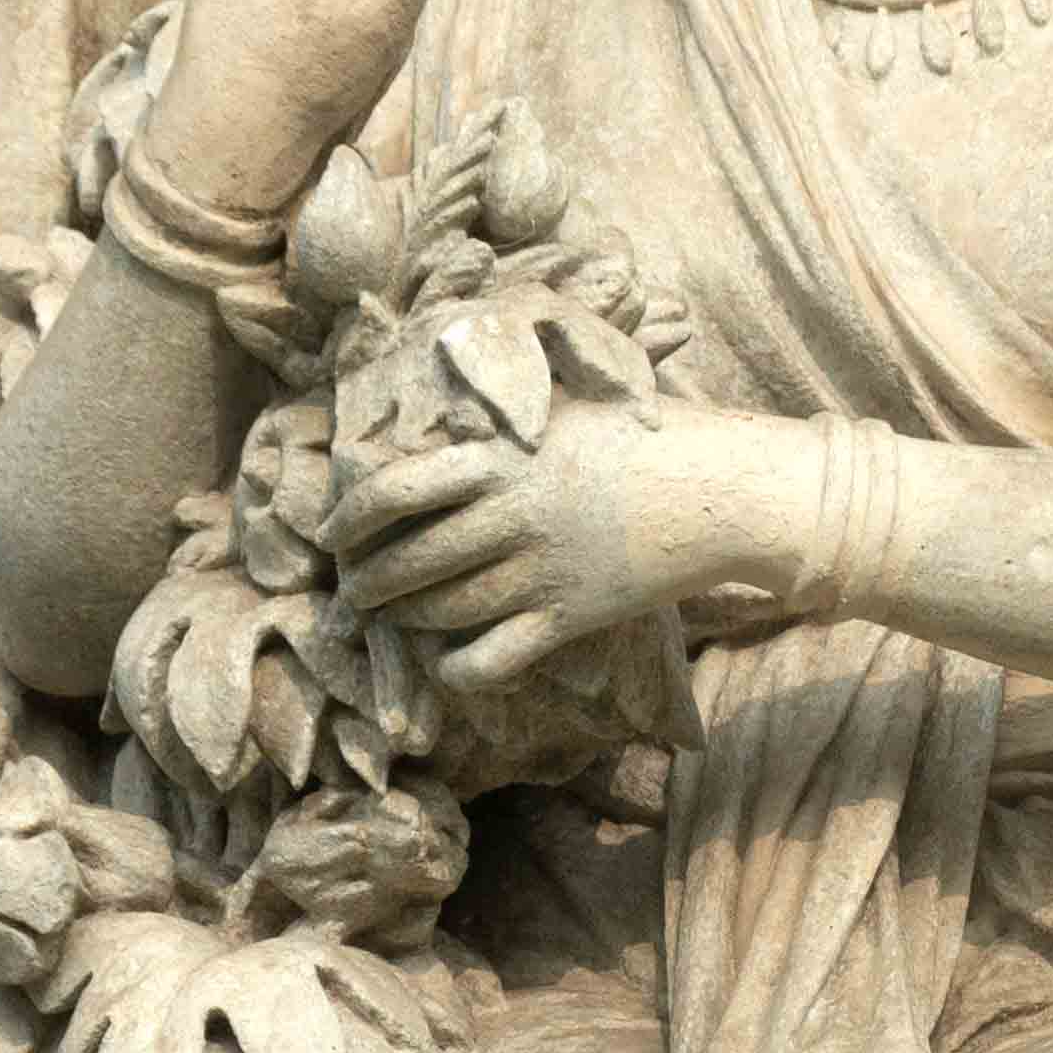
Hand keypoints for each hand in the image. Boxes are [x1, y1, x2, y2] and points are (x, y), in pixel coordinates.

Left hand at [331, 408, 799, 697]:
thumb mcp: (564, 399)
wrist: (721, 488)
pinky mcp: (568, 617)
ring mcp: (538, 570)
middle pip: (406, 562)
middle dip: (366, 584)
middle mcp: (510, 514)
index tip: (332, 537)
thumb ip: (502, 402)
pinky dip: (458, 670)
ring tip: (392, 619)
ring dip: (405, 622)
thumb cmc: (643, 432)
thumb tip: (438, 382)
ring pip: (441, 613)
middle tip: (354, 591)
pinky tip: (451, 664)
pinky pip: (489, 659)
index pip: (391, 492)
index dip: (347, 521)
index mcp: (500, 455)